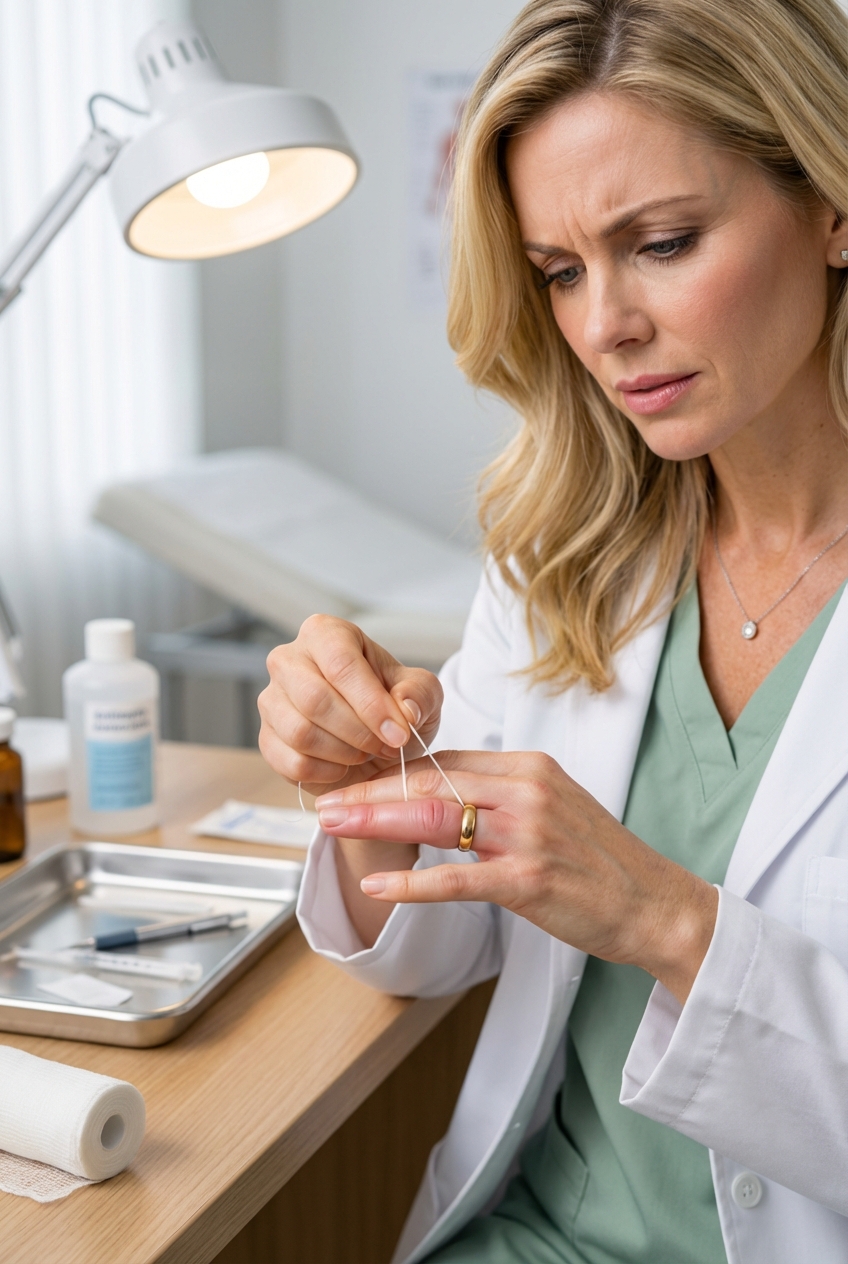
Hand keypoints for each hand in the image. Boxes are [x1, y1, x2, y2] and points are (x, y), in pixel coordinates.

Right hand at [258, 614, 442, 794]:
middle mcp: (288, 660)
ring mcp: (271, 700)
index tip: (400, 733)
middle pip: (315, 699)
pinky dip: (327, 773)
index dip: (372, 704)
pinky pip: (292, 762)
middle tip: (388, 747)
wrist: (375, 740)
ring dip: (344, 753)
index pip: (342, 664)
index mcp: (325, 634)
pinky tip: (345, 766)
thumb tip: (405, 709)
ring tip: (367, 753)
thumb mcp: (422, 693)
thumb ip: (419, 694)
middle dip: (359, 732)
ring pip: (300, 733)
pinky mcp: (267, 738)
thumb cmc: (393, 706)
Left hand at [315, 750, 718, 1003]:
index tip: (356, 783)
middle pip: (431, 783)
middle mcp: (527, 791)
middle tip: (324, 801)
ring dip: (376, 822)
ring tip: (332, 826)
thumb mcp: (554, 808)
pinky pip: (455, 877)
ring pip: (435, 819)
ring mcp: (528, 835)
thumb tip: (445, 791)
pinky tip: (376, 882)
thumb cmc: (600, 862)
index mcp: (530, 768)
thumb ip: (502, 796)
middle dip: (371, 791)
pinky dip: (410, 881)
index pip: (446, 761)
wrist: (655, 904)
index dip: (394, 773)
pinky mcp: (528, 881)